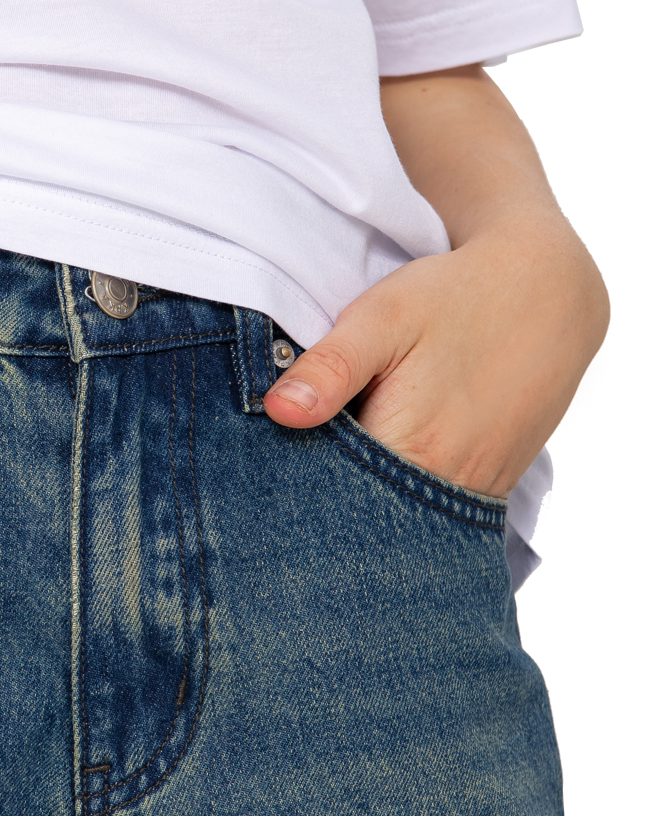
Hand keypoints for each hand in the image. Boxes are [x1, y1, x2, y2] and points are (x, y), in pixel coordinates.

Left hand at [263, 212, 607, 500]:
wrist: (550, 292)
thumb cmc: (456, 297)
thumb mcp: (384, 317)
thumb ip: (330, 368)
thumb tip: (277, 412)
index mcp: (408, 452)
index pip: (324, 501)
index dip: (289, 484)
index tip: (265, 467)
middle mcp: (443, 491)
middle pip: (357, 520)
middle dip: (321, 500)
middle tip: (302, 458)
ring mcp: (470, 498)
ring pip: (393, 522)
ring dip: (358, 501)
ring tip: (346, 453)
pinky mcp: (487, 493)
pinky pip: (426, 514)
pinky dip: (396, 499)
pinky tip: (384, 460)